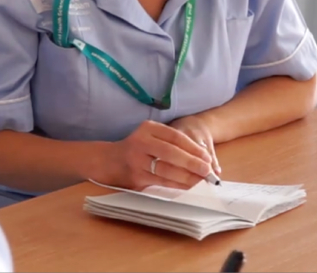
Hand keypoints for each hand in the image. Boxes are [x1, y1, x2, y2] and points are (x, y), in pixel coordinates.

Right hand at [98, 120, 214, 190]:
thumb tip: (201, 157)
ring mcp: (136, 160)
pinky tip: (187, 187)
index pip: (175, 137)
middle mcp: (141, 142)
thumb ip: (172, 144)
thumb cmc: (137, 149)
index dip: (193, 148)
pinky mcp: (135, 177)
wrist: (108, 161)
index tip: (207, 158)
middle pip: (171, 153)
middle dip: (192, 163)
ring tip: (201, 182)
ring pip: (166, 170)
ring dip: (186, 178)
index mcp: (148, 129)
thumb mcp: (151, 137)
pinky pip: (160, 182)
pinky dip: (176, 185)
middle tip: (207, 171)